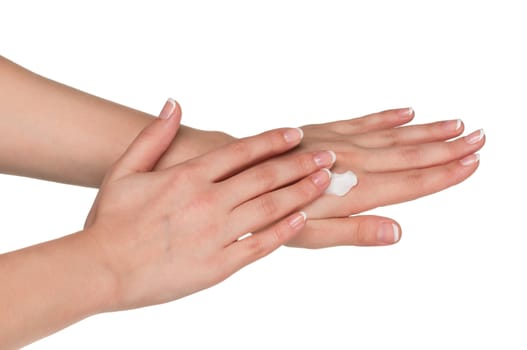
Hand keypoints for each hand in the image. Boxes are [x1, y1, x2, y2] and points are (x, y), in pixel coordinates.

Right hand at [83, 99, 333, 309]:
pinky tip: (303, 219)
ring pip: (270, 207)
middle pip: (265, 177)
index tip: (297, 135)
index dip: (273, 141)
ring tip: (325, 181)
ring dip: (302, 192)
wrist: (101, 269)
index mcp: (188, 176)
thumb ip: (153, 136)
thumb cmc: (110, 220)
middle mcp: (208, 201)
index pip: (241, 151)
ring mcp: (217, 233)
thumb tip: (174, 103)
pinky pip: (260, 245)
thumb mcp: (125, 169)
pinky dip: (284, 230)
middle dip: (300, 164)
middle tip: (328, 157)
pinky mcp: (219, 265)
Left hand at [284, 107, 484, 247]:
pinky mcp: (325, 130)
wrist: (240, 173)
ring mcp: (339, 142)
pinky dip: (387, 117)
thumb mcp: (311, 235)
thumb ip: (354, 231)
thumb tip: (396, 232)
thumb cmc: (271, 211)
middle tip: (479, 137)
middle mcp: (353, 162)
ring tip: (455, 123)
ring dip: (426, 130)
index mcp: (354, 191)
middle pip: (409, 156)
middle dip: (447, 148)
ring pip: (392, 135)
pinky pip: (363, 120)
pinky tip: (407, 111)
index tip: (472, 162)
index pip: (410, 184)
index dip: (444, 175)